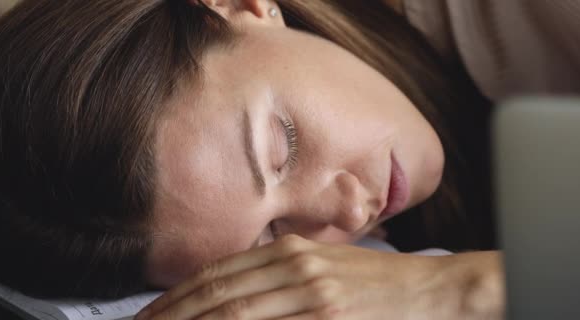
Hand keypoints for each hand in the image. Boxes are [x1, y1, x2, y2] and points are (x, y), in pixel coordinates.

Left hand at [136, 234, 446, 319]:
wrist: (430, 290)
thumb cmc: (376, 282)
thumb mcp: (323, 266)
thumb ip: (279, 276)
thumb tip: (235, 298)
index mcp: (289, 249)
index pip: (217, 272)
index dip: (177, 296)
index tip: (149, 316)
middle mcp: (295, 264)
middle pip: (218, 293)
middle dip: (172, 316)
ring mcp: (311, 291)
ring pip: (236, 313)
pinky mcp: (328, 315)